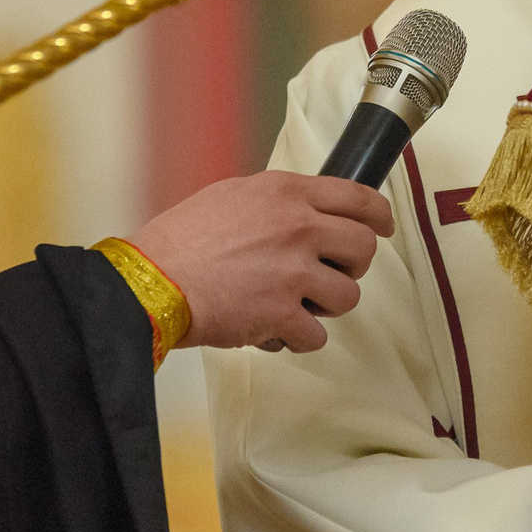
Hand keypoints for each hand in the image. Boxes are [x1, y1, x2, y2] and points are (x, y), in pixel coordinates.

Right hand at [127, 172, 393, 352]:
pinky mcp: (284, 314)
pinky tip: (274, 330)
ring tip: (295, 305)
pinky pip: (317, 336)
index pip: (359, 198)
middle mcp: (298, 227)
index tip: (381, 227)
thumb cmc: (181, 241)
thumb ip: (277, 202)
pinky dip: (298, 339)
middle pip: (363, 248)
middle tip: (329, 273)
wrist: (150, 282)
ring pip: (348, 296)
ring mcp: (294, 272)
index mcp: (286, 193)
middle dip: (351, 266)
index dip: (379, 216)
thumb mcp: (232, 196)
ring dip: (326, 306)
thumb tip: (305, 212)